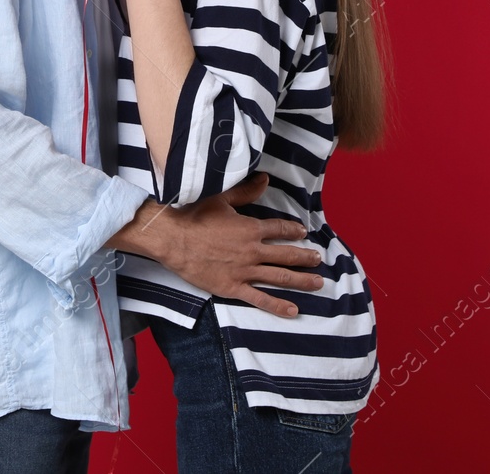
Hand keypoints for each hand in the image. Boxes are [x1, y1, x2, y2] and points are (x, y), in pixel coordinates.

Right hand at [106, 173, 323, 317]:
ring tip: (317, 282)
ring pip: (280, 277)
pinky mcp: (233, 287)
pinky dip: (278, 305)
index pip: (279, 229)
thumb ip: (245, 192)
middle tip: (317, 260)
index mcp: (251, 228)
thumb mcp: (221, 198)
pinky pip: (260, 298)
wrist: (172, 238)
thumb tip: (265, 179)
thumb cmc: (193, 216)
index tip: (302, 232)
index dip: (293, 230)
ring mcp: (245, 271)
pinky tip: (293, 310)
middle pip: (286, 255)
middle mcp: (253, 250)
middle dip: (305, 257)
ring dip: (301, 280)